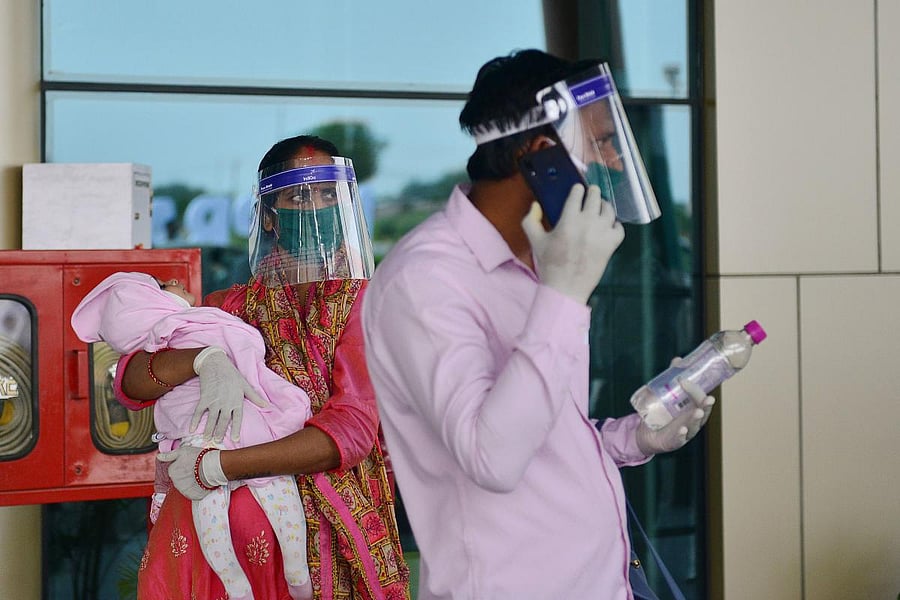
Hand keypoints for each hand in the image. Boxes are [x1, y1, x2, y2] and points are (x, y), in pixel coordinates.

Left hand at [157, 445, 227, 500]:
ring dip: (190, 483)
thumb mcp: (182, 451)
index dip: (182, 467)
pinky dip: (196, 490)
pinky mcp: (192, 495)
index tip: (189, 465)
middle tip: (195, 470)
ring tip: (199, 476)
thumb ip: (169, 455)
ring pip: (185, 487)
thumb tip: (159, 457)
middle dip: (185, 476)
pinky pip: (192, 493)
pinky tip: (201, 483)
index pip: (174, 470)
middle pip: (179, 479)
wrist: (210, 466)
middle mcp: (175, 482)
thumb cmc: (197, 457)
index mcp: (171, 471)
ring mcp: (183, 490)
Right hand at [190, 346, 267, 442]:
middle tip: (217, 442)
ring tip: (206, 439)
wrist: (216, 363)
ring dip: (208, 429)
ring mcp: (214, 400)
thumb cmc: (232, 375)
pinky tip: (191, 429)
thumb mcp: (245, 385)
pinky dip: (194, 420)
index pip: (237, 418)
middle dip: (220, 432)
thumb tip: (268, 405)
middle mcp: (225, 402)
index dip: (235, 429)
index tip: (235, 439)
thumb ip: (255, 397)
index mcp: (237, 400)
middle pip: (223, 420)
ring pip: (211, 418)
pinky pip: (198, 411)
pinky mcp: (204, 397)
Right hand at [522, 183, 624, 303]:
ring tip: (601, 208)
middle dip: (593, 192)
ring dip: (605, 206)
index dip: (578, 189)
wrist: (566, 287)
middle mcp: (588, 222)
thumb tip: (536, 205)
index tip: (578, 189)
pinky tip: (609, 227)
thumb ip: (530, 220)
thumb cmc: (550, 264)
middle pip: (595, 197)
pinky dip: (615, 225)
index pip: (577, 194)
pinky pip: (619, 228)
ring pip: (609, 210)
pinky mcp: (612, 244)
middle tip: (592, 193)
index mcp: (569, 219)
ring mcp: (602, 232)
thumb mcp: (535, 241)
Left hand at [636, 378, 714, 454]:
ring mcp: (684, 433)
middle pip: (701, 415)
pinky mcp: (673, 442)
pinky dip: (680, 435)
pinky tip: (682, 430)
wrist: (647, 433)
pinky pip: (678, 439)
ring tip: (697, 412)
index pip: (701, 402)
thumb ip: (672, 379)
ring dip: (695, 419)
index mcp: (693, 410)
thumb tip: (678, 360)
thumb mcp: (666, 395)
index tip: (692, 383)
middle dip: (705, 407)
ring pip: (692, 426)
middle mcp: (692, 422)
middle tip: (708, 399)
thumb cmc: (662, 413)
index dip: (700, 393)